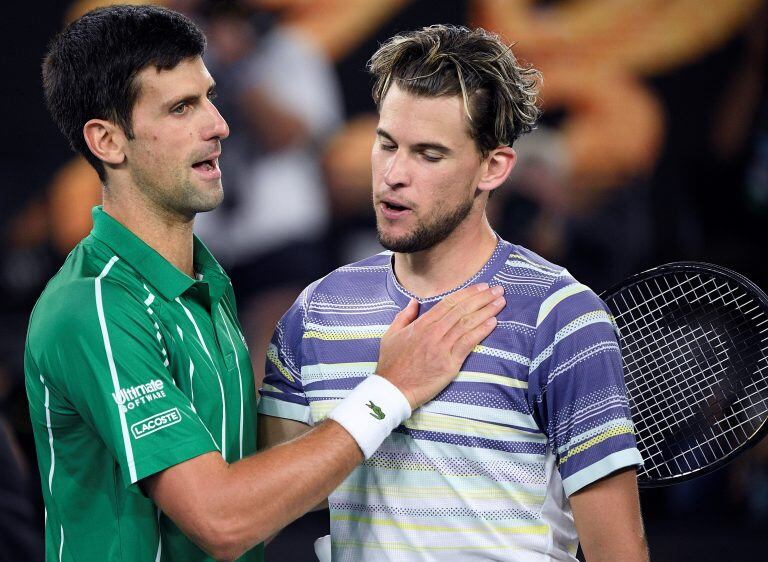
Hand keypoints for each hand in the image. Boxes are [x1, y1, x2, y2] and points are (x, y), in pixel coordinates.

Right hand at [376, 283, 504, 408]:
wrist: (393, 390)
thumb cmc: (391, 364)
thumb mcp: (391, 335)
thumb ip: (404, 316)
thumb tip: (413, 301)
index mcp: (421, 324)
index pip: (448, 303)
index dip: (467, 293)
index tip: (481, 287)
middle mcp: (433, 333)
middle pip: (462, 310)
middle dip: (482, 298)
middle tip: (497, 290)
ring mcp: (442, 348)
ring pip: (467, 324)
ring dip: (486, 311)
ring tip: (500, 302)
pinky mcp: (449, 364)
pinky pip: (468, 343)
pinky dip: (481, 331)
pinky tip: (493, 322)